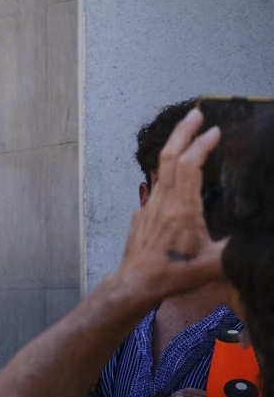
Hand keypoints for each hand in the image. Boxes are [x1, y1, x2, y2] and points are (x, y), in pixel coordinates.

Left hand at [116, 108, 224, 301]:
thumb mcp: (215, 264)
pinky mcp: (142, 214)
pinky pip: (155, 186)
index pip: (190, 166)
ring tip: (186, 133)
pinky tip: (175, 173)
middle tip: (195, 113)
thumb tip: (259, 240)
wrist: (136, 283)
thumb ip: (237, 248)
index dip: (201, 145)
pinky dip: (167, 170)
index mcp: (182, 208)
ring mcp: (150, 206)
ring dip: (174, 147)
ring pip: (160, 169)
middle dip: (183, 132)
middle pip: (170, 157)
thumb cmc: (174, 274)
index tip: (214, 130)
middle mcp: (163, 201)